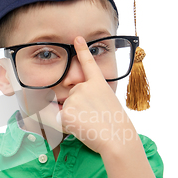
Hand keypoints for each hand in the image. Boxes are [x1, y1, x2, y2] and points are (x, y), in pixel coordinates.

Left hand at [58, 36, 137, 153]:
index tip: (78, 38)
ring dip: (75, 118)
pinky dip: (68, 127)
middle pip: (73, 97)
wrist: (117, 138)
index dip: (82, 50)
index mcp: (98, 84)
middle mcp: (83, 87)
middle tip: (94, 120)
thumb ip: (93, 98)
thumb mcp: (110, 104)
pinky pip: (60, 120)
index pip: (88, 63)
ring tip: (91, 125)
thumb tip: (76, 101)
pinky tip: (81, 129)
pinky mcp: (65, 112)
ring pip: (67, 109)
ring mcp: (73, 99)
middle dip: (78, 109)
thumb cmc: (118, 126)